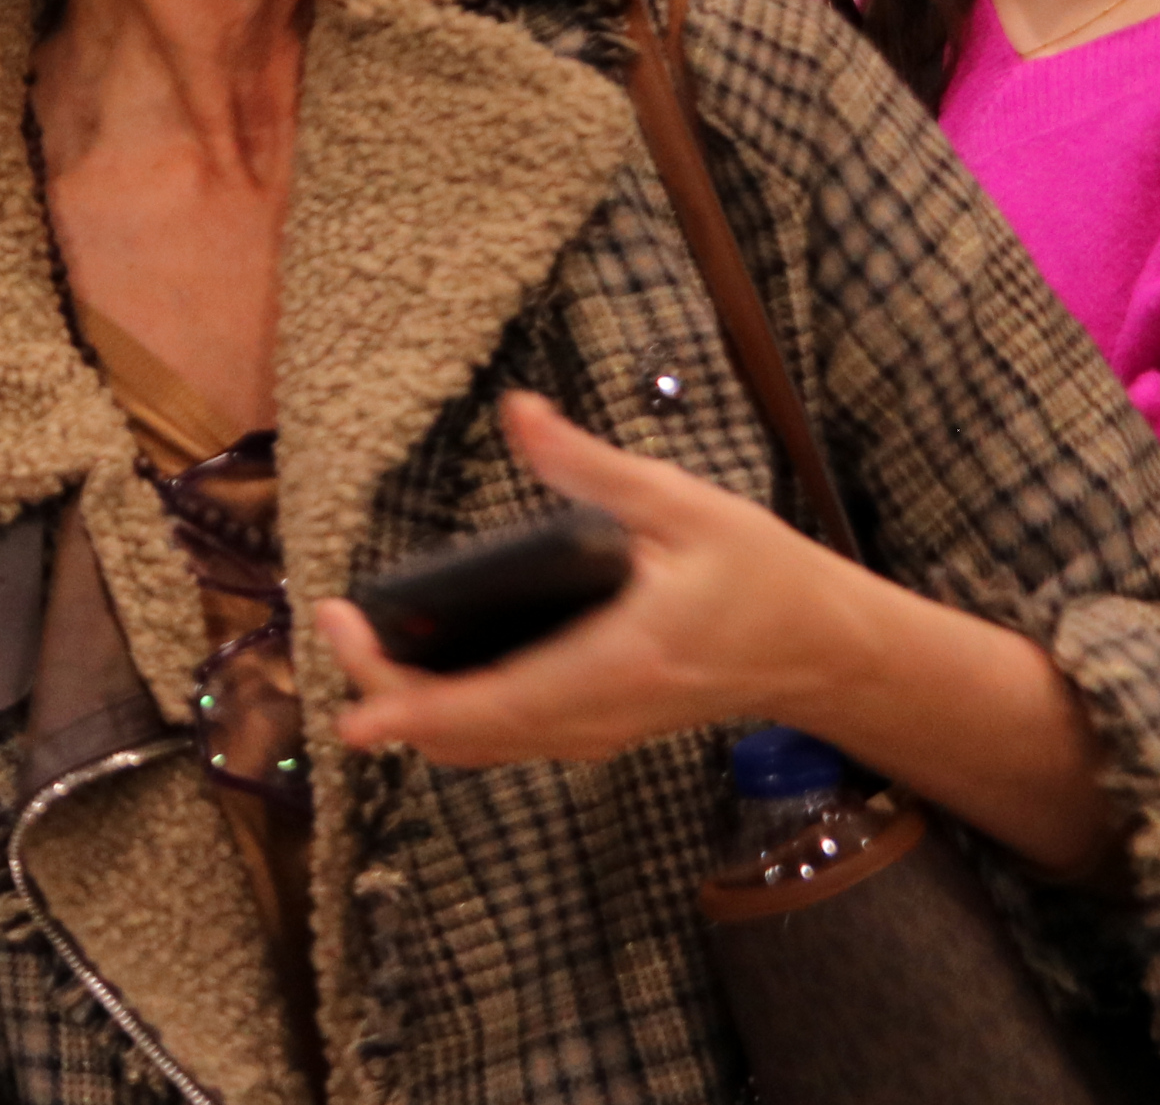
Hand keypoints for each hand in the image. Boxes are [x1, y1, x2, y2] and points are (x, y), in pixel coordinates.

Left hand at [312, 392, 862, 767]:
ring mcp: (597, 731)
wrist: (823, 648)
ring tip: (358, 634)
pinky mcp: (595, 727)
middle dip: (388, 694)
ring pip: (482, 746)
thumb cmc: (760, 574)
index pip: (499, 707)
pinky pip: (505, 736)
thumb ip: (591, 467)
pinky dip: (448, 713)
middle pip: (470, 736)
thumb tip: (521, 413)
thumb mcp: (683, 506)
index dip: (416, 715)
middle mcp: (600, 714)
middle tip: (336, 621)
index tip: (350, 714)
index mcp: (619, 663)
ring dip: (411, 706)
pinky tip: (412, 661)